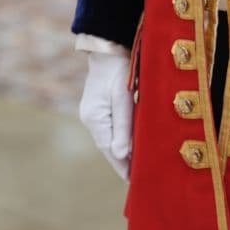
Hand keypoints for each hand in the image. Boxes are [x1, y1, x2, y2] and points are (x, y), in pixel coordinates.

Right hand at [79, 53, 132, 180]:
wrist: (108, 49)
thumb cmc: (118, 70)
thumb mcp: (123, 98)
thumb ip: (123, 126)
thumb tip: (121, 155)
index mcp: (95, 118)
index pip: (110, 150)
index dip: (122, 166)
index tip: (134, 181)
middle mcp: (91, 118)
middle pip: (107, 146)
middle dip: (122, 162)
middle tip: (138, 178)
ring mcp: (92, 112)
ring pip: (108, 138)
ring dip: (121, 150)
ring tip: (135, 165)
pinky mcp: (98, 106)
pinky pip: (109, 128)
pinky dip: (118, 137)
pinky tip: (128, 143)